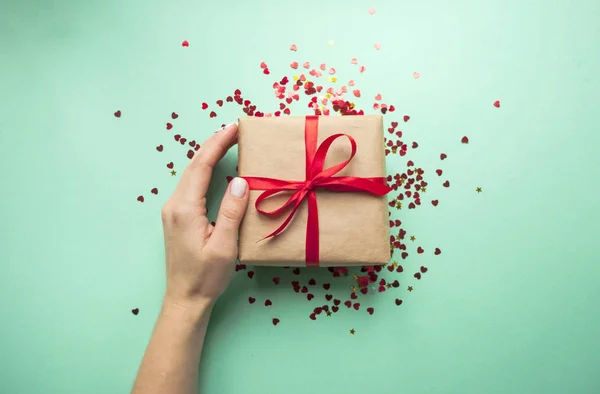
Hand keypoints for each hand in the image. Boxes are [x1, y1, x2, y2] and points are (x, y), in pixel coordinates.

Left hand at [160, 122, 248, 307]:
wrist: (185, 299)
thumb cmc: (206, 276)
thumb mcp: (224, 246)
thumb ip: (231, 212)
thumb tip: (239, 181)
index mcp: (185, 209)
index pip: (201, 167)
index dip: (217, 144)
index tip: (233, 127)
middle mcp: (174, 205)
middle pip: (193, 165)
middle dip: (213, 144)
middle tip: (234, 129)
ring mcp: (172, 211)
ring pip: (190, 174)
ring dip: (208, 155)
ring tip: (227, 142)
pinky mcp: (176, 217)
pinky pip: (190, 185)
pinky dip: (204, 170)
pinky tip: (214, 167)